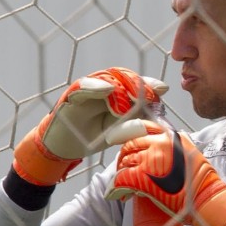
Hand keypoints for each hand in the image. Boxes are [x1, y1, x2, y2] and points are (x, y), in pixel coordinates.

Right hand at [13, 67, 167, 185]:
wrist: (63, 147)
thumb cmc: (92, 137)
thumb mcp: (117, 133)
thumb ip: (133, 125)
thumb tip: (154, 120)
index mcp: (116, 96)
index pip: (134, 85)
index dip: (148, 85)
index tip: (162, 89)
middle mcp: (102, 88)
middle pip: (122, 78)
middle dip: (137, 84)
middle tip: (150, 93)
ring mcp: (87, 90)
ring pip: (105, 78)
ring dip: (120, 84)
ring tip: (133, 92)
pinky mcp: (71, 95)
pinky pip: (83, 87)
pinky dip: (95, 86)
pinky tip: (107, 89)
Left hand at [104, 120, 225, 225]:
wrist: (206, 198)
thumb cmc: (201, 182)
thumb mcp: (190, 154)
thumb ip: (174, 148)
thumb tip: (158, 152)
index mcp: (171, 137)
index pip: (143, 127)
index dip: (127, 132)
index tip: (118, 138)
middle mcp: (160, 143)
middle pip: (130, 144)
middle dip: (124, 157)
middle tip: (123, 169)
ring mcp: (150, 158)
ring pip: (124, 161)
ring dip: (121, 173)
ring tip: (124, 185)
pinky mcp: (142, 176)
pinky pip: (121, 179)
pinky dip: (117, 188)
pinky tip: (120, 195)